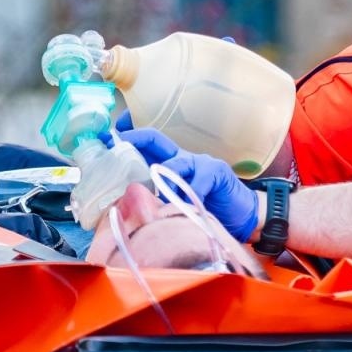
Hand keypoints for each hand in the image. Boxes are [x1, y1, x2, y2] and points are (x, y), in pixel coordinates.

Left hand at [117, 128, 260, 242]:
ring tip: (161, 197)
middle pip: (156, 140)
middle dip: (135, 139)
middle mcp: (183, 158)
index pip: (146, 144)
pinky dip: (191, 196)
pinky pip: (198, 183)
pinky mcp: (217, 172)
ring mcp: (201, 163)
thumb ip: (158, 201)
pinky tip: (190, 208)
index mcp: (171, 164)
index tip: (108, 135)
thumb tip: (127, 208)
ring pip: (175, 163)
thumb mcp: (177, 204)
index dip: (127, 137)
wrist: (243, 216)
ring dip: (164, 180)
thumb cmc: (206, 210)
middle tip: (118, 145)